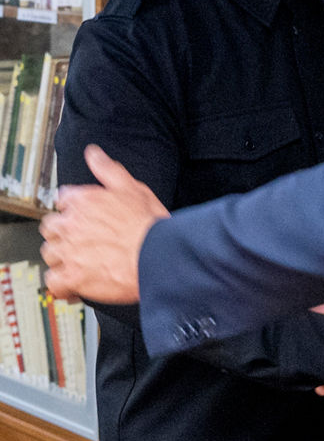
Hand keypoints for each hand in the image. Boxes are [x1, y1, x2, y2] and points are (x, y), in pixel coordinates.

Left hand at [39, 145, 168, 302]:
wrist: (157, 257)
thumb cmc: (149, 226)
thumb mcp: (133, 188)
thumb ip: (108, 170)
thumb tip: (93, 154)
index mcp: (83, 201)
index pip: (62, 200)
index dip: (72, 209)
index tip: (80, 217)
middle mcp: (71, 224)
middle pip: (51, 228)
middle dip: (62, 234)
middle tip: (79, 242)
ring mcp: (69, 252)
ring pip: (50, 254)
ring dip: (61, 259)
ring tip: (78, 264)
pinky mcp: (72, 277)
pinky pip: (54, 283)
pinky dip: (62, 286)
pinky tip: (74, 286)